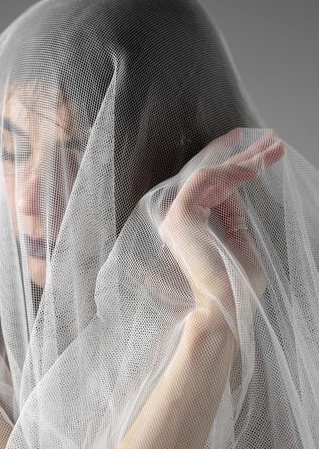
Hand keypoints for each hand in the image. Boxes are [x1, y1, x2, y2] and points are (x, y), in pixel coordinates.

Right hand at [158, 128, 284, 332]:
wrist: (225, 308)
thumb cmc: (236, 287)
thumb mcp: (240, 243)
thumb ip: (234, 217)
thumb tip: (237, 192)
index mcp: (190, 228)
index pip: (212, 189)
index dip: (233, 166)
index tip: (259, 151)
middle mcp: (177, 220)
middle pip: (212, 177)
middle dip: (244, 156)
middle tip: (272, 140)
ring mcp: (175, 217)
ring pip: (210, 174)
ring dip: (243, 160)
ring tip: (273, 148)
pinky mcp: (181, 216)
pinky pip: (205, 180)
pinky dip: (231, 170)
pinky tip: (254, 166)